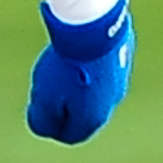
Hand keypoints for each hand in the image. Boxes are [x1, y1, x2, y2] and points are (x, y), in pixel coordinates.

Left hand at [26, 0, 133, 142]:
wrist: (93, 27)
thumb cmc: (66, 67)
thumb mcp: (44, 99)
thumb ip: (41, 120)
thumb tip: (43, 127)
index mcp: (93, 118)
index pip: (71, 135)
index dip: (52, 126)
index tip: (39, 109)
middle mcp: (112, 102)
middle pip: (84, 113)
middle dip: (63, 106)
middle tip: (47, 87)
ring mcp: (121, 77)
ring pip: (95, 89)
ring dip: (77, 84)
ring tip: (60, 68)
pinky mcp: (123, 54)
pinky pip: (103, 67)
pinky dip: (89, 65)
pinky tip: (76, 51)